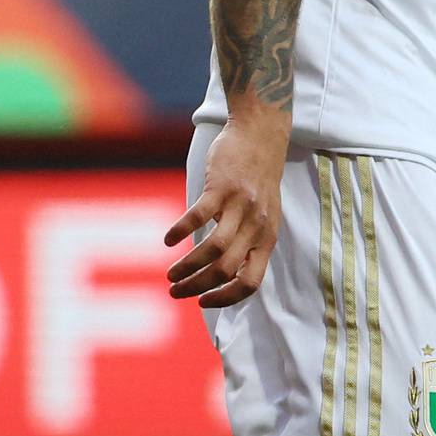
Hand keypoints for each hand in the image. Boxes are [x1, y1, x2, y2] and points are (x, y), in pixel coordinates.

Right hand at [164, 115, 288, 306]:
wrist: (262, 133)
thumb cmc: (258, 179)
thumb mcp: (264, 215)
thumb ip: (248, 242)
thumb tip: (223, 274)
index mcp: (267, 237)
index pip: (251, 282)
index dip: (225, 298)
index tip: (203, 302)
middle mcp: (257, 225)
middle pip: (226, 270)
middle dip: (197, 287)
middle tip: (175, 290)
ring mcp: (240, 206)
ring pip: (212, 249)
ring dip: (187, 267)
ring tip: (170, 273)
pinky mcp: (222, 187)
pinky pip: (199, 216)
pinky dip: (180, 231)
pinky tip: (168, 240)